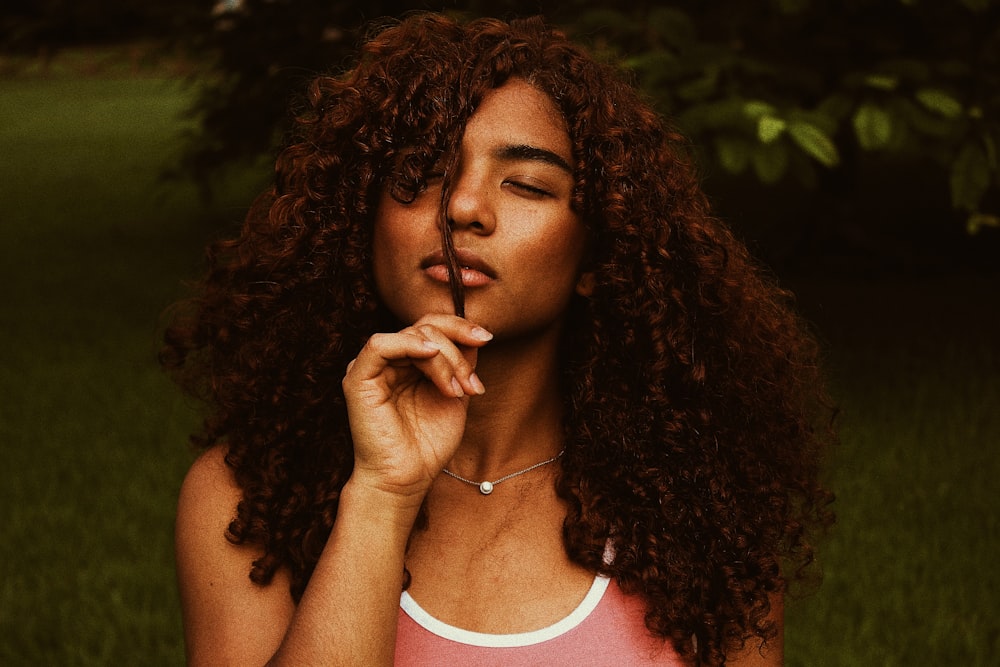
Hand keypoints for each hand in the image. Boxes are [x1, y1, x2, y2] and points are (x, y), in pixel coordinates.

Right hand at [342, 314, 491, 500]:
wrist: (407, 479)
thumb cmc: (428, 444)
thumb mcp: (456, 396)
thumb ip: (462, 365)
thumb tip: (476, 335)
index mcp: (409, 363)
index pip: (432, 328)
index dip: (459, 327)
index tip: (486, 338)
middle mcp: (390, 362)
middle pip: (425, 328)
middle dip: (456, 352)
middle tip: (471, 386)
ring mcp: (373, 368)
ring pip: (411, 335)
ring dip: (443, 359)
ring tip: (456, 392)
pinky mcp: (358, 378)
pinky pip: (380, 345)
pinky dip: (409, 344)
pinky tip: (430, 354)